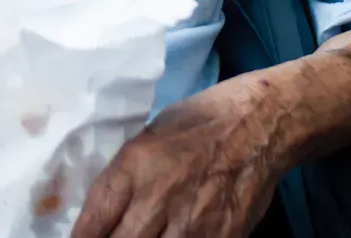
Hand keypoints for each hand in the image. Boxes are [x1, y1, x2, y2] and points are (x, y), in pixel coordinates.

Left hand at [72, 82, 285, 237]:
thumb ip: (121, 181)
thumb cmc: (197, 124)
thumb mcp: (145, 141)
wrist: (258, 124)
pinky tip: (168, 237)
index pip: (92, 221)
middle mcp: (159, 198)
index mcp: (134, 166)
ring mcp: (191, 225)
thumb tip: (97, 218)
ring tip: (143, 236)